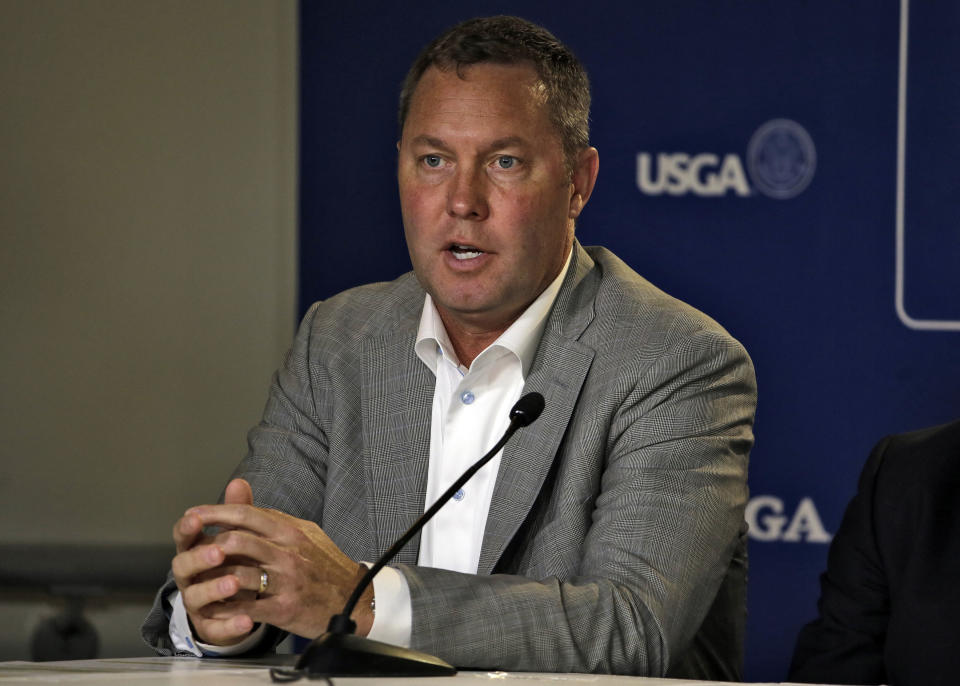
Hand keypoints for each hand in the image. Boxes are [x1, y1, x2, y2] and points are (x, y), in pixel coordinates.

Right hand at [172, 478, 260, 644]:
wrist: (241, 603)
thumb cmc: (235, 562)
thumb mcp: (239, 536)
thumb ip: (237, 512)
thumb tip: (239, 482)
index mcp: (196, 550)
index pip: (184, 536)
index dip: (187, 527)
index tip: (195, 518)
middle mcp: (191, 576)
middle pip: (183, 566)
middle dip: (199, 557)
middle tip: (218, 551)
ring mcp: (198, 603)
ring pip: (195, 597)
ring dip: (213, 589)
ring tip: (234, 583)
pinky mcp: (210, 626)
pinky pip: (216, 627)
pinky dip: (230, 625)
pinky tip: (248, 620)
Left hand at [172, 479, 373, 644]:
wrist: (354, 599)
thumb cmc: (324, 566)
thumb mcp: (304, 534)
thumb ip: (272, 518)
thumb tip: (242, 497)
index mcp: (291, 530)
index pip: (247, 514)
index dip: (216, 513)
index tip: (193, 515)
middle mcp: (288, 552)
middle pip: (237, 541)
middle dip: (208, 545)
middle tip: (189, 548)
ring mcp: (287, 580)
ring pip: (238, 573)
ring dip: (212, 579)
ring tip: (195, 580)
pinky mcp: (285, 608)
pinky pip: (246, 607)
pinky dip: (225, 608)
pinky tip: (213, 607)